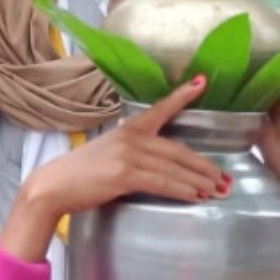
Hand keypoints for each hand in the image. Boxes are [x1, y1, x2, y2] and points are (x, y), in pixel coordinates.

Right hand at [0, 77, 223, 261]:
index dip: (182, 96)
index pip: (161, 109)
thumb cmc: (80, 173)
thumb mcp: (108, 153)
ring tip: (219, 192)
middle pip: (179, 151)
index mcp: (129, 128)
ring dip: (200, 182)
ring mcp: (129, 155)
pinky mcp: (125, 174)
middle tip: (226, 179)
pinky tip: (196, 197)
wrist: (53, 186)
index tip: (202, 81)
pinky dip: (183, 191)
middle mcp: (132, 137)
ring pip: (175, 168)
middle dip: (205, 167)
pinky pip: (163, 183)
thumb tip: (156, 164)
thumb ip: (132, 153)